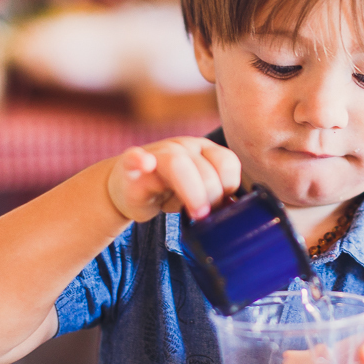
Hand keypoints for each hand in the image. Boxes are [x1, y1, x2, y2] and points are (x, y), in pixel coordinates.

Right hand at [106, 137, 241, 222]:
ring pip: (177, 163)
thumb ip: (216, 196)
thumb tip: (236, 210)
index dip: (229, 184)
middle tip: (204, 216)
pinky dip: (139, 160)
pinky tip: (144, 164)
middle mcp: (182, 147)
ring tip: (195, 213)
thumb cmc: (168, 189)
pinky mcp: (130, 166)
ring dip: (192, 191)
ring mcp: (156, 154)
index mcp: (203, 150)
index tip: (222, 205)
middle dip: (211, 195)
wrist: (127, 186)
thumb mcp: (197, 191)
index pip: (226, 160)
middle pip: (204, 167)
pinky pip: (134, 157)